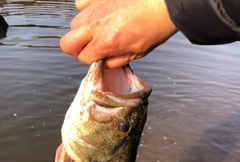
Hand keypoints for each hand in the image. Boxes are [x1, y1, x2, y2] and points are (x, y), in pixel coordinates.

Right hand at [60, 0, 177, 67]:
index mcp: (106, 42)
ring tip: (96, 31)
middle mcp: (96, 25)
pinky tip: (98, 14)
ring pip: (73, 24)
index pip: (83, 58)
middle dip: (74, 49)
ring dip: (82, 31)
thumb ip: (116, 60)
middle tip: (87, 49)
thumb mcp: (137, 53)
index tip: (97, 58)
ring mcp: (95, 8)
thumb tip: (104, 62)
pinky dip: (86, 11)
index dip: (90, 60)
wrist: (163, 3)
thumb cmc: (154, 26)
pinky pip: (80, 4)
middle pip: (67, 43)